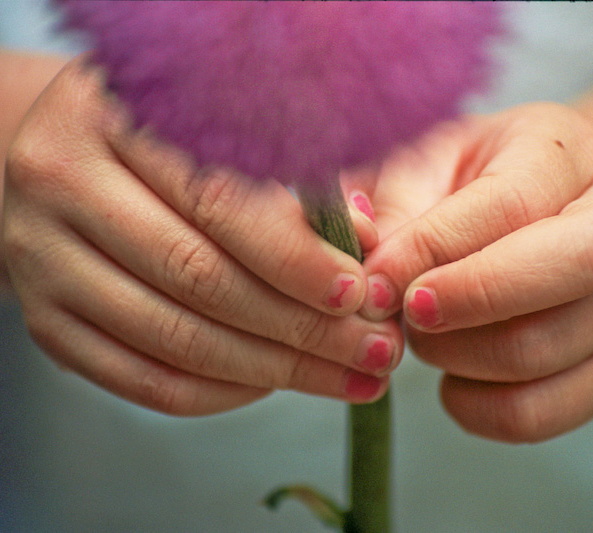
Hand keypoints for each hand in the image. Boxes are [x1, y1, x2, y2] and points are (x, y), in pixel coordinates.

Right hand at [3, 58, 402, 414]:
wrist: (65, 166)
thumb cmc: (165, 146)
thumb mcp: (221, 134)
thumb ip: (293, 179)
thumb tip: (364, 240)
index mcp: (112, 117)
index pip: (217, 200)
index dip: (294, 255)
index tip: (358, 292)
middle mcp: (62, 184)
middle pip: (198, 276)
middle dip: (302, 327)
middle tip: (373, 351)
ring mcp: (42, 261)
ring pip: (174, 337)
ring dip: (274, 369)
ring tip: (346, 378)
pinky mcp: (45, 323)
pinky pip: (140, 380)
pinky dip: (218, 393)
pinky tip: (274, 385)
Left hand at [358, 103, 592, 441]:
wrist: (547, 213)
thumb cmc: (477, 183)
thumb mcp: (433, 163)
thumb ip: (395, 202)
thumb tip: (361, 253)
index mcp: (569, 159)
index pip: (511, 204)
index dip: (435, 246)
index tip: (376, 275)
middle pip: (569, 271)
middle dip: (466, 298)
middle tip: (405, 306)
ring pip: (538, 353)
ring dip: (454, 354)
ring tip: (421, 330)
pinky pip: (538, 414)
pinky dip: (473, 407)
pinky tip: (450, 376)